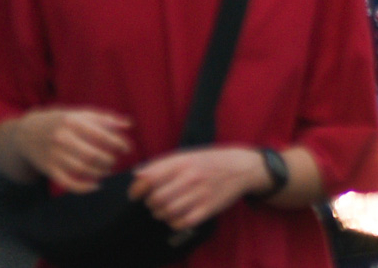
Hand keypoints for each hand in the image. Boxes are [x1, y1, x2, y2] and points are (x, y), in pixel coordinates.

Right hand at [10, 108, 133, 191]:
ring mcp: (54, 155)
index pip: (101, 134)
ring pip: (81, 169)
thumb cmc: (61, 121)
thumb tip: (130, 124)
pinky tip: (96, 185)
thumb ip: (106, 118)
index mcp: (72, 121)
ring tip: (107, 170)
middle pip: (91, 154)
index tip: (128, 148)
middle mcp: (62, 138)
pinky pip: (67, 183)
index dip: (118, 143)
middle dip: (108, 160)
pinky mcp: (49, 169)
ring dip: (99, 173)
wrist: (26, 132)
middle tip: (115, 160)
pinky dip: (83, 187)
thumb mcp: (81, 114)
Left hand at [129, 147, 271, 230]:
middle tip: (155, 202)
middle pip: (155, 199)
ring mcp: (199, 194)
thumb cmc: (209, 161)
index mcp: (182, 162)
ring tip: (166, 209)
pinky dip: (174, 222)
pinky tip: (178, 216)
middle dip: (150, 203)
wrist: (241, 167)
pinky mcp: (208, 209)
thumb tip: (136, 174)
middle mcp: (190, 177)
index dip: (136, 190)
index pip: (149, 179)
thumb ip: (161, 164)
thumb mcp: (187, 155)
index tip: (135, 194)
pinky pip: (181, 222)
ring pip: (167, 212)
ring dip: (161, 214)